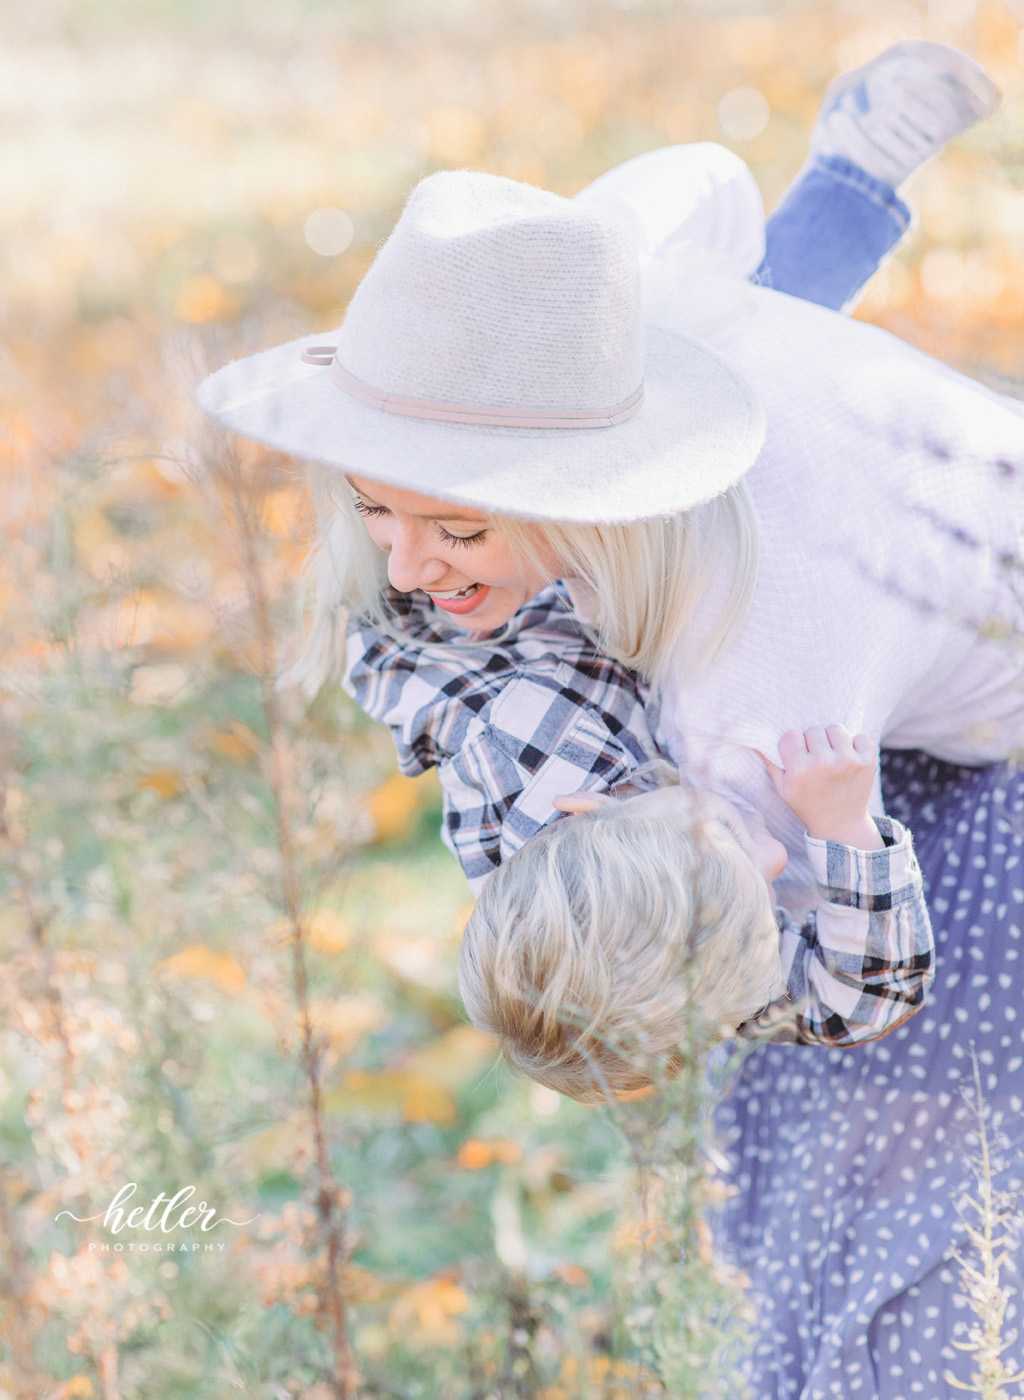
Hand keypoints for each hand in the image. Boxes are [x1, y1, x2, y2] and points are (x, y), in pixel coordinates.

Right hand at [761, 725, 882, 850]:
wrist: (841, 825)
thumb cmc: (808, 804)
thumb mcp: (783, 789)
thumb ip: (771, 763)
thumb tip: (757, 741)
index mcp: (799, 770)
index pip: (790, 736)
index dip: (793, 745)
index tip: (798, 757)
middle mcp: (823, 763)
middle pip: (813, 730)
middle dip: (813, 742)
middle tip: (816, 759)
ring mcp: (847, 761)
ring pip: (836, 728)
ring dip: (833, 740)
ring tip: (833, 756)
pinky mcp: (867, 761)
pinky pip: (860, 736)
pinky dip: (856, 744)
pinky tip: (850, 759)